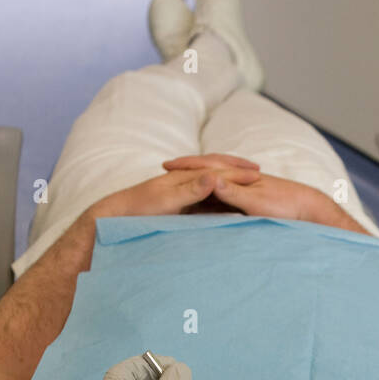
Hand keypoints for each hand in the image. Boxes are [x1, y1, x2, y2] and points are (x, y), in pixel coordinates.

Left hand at [93, 156, 261, 218]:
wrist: (120, 213)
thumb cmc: (142, 208)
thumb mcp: (169, 200)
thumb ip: (193, 189)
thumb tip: (215, 176)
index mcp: (187, 176)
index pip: (219, 171)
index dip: (238, 172)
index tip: (258, 175)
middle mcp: (185, 178)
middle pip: (217, 168)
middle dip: (236, 167)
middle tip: (257, 170)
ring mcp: (182, 187)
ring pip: (212, 179)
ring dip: (229, 177)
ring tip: (245, 179)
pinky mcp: (179, 199)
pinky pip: (204, 192)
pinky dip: (218, 191)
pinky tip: (224, 197)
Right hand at [162, 158, 329, 222]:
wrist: (308, 209)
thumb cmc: (284, 206)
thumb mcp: (256, 201)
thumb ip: (233, 191)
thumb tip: (211, 178)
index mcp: (237, 177)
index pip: (204, 166)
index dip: (184, 166)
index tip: (164, 166)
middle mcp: (239, 179)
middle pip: (206, 172)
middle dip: (186, 171)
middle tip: (165, 171)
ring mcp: (244, 188)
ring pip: (214, 184)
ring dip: (196, 183)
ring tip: (177, 185)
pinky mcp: (250, 199)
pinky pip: (223, 196)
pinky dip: (209, 196)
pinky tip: (202, 203)